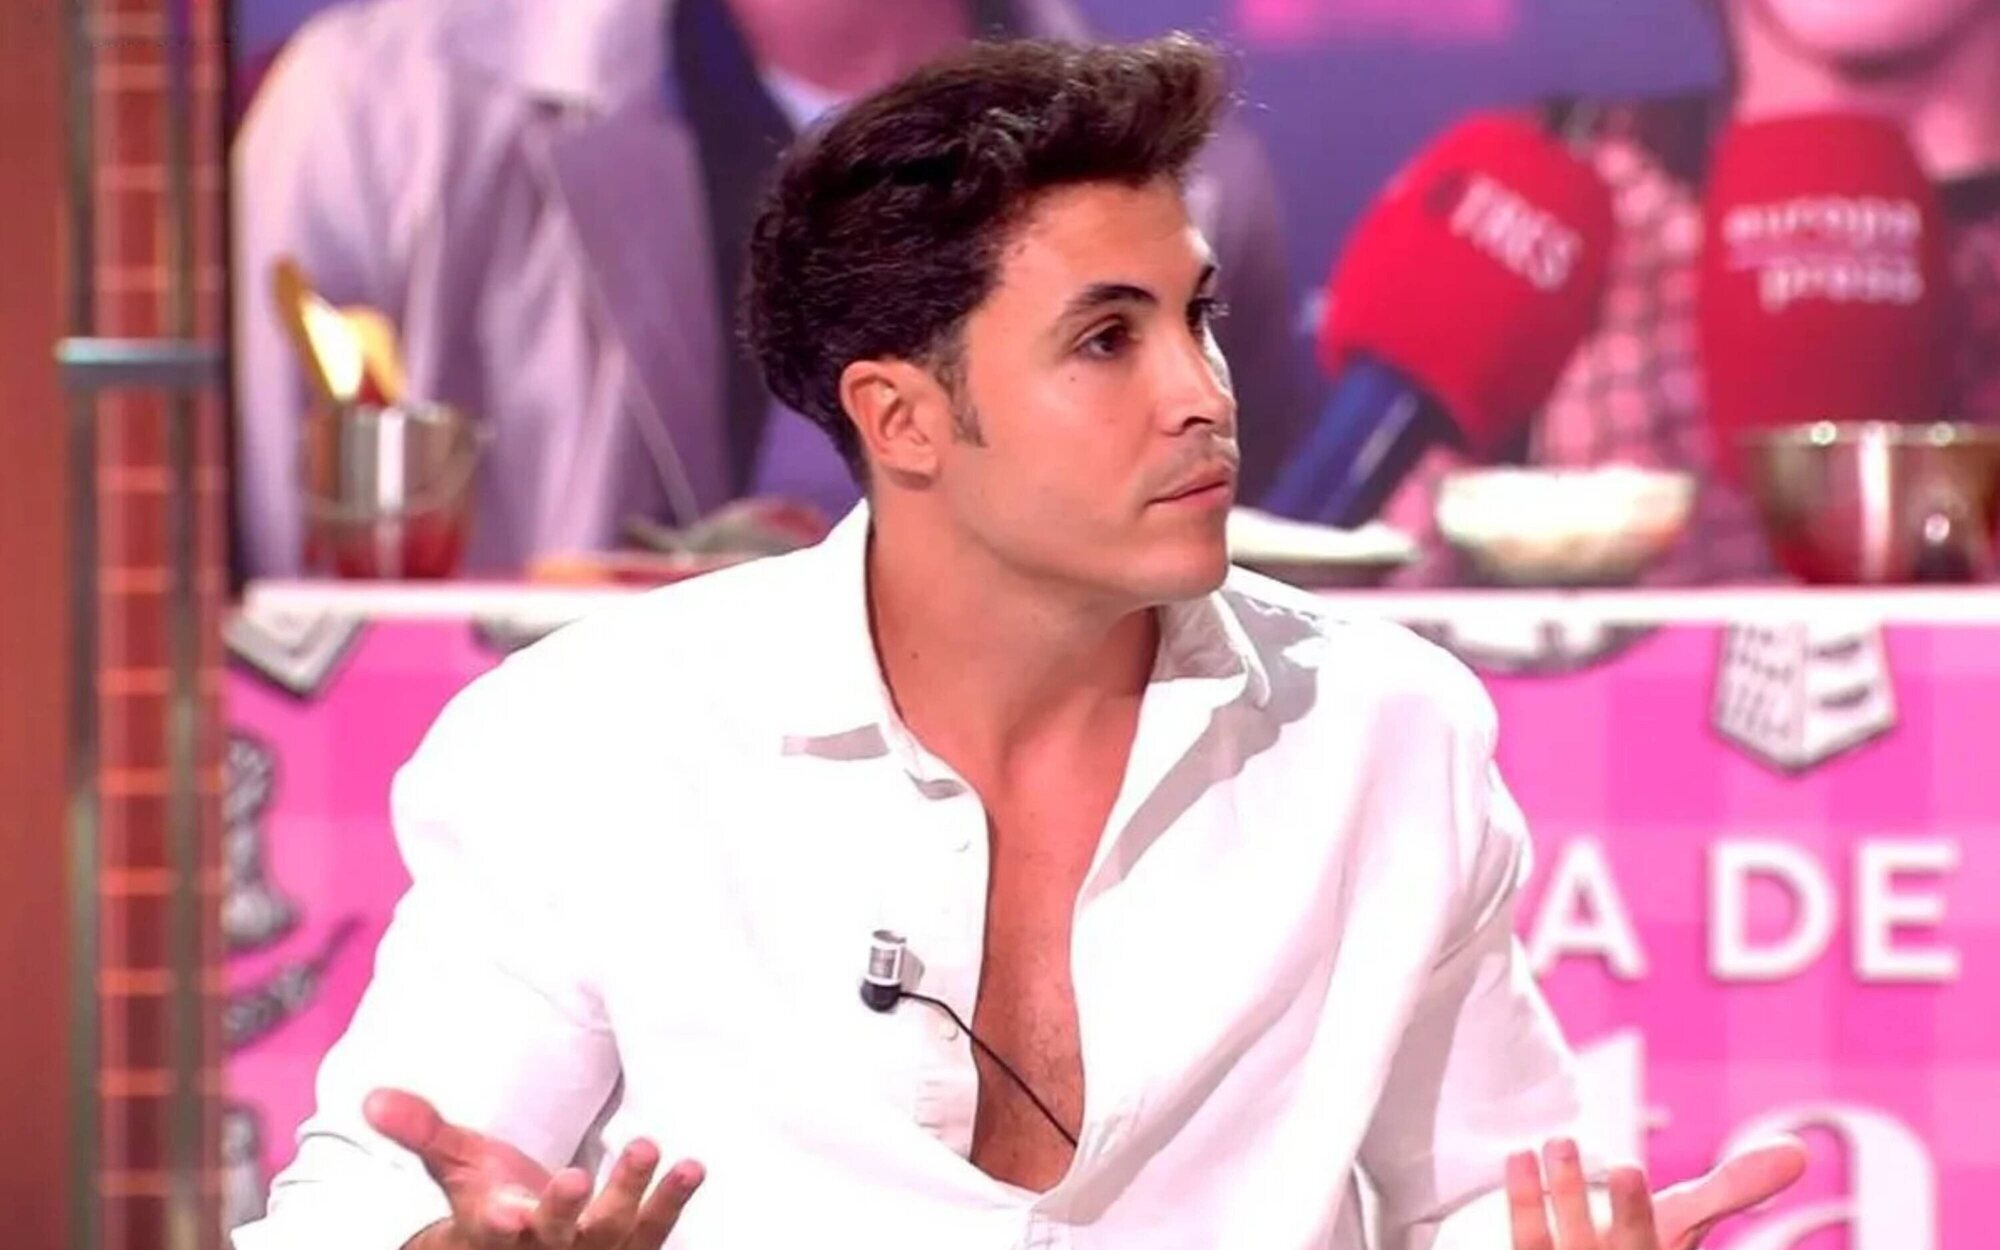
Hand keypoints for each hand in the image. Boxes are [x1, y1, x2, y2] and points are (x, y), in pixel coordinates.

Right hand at [365, 1087, 704, 1248]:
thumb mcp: (455, 1163)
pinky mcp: (632, 1246)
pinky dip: (672, 1201)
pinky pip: (656, 1229)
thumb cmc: (490, 1197)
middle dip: (570, 1210)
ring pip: (615, 1232)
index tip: (507, 1205)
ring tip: (648, 1148)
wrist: (524, 1242)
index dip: (504, 1218)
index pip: (498, 1228)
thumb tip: (371, 1097)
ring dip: (635, 1196)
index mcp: (499, 1230)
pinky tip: (692, 1167)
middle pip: (561, 1233)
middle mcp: (548, 1248)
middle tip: (578, 1178)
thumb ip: (422, 1130)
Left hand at [1507, 1135, 1807, 1249]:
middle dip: (1574, 1198)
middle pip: (1590, 1247)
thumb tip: (1798, 1150)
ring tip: (1539, 1144)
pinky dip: (1518, 1203)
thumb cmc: (1638, 1245)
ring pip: (1544, 1246)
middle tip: (1564, 1140)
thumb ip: (1733, 1186)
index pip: (1641, 1247)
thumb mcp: (1683, 1219)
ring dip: (1537, 1197)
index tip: (1627, 1166)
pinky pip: (1518, 1244)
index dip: (1632, 1212)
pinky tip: (1517, 1157)